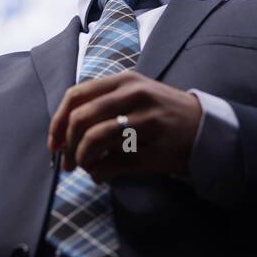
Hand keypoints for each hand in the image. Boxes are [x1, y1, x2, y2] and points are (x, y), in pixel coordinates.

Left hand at [47, 72, 201, 182]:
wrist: (203, 128)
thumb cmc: (160, 111)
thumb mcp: (134, 92)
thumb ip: (101, 102)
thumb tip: (62, 129)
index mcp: (124, 80)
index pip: (76, 96)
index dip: (58, 122)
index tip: (53, 144)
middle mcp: (134, 97)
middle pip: (81, 120)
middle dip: (67, 146)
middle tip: (67, 164)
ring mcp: (145, 123)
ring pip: (94, 142)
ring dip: (83, 160)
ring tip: (87, 168)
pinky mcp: (153, 150)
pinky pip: (112, 164)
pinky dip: (99, 174)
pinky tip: (101, 176)